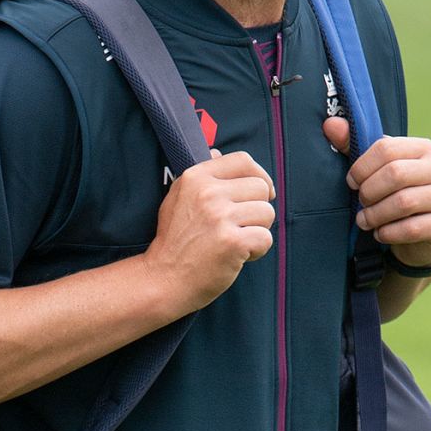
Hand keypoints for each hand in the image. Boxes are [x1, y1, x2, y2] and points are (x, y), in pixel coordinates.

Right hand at [143, 151, 275, 313]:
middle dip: (258, 209)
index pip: (244, 160)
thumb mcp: (177, 198)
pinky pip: (266, 238)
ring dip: (257, 230)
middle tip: (239, 227)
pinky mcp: (233, 242)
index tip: (259, 193)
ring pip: (267, 213)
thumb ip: (200, 176)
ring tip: (235, 241)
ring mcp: (220, 217)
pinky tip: (238, 256)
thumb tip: (217, 152)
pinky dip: (257, 251)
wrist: (163, 278)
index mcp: (196, 177)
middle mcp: (208, 193)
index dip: (259, 176)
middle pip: (261, 188)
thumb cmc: (174, 241)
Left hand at [323, 118, 430, 267]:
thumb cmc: (392, 194)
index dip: (361, 167)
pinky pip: (411, 228)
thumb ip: (353, 146)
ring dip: (375, 215)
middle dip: (368, 192)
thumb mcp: (374, 169)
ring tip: (365, 220)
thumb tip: (330, 124)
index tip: (351, 182)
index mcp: (423, 148)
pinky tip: (380, 233)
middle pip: (395, 174)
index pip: (387, 148)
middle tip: (360, 202)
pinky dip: (388, 233)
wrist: (420, 232)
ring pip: (403, 202)